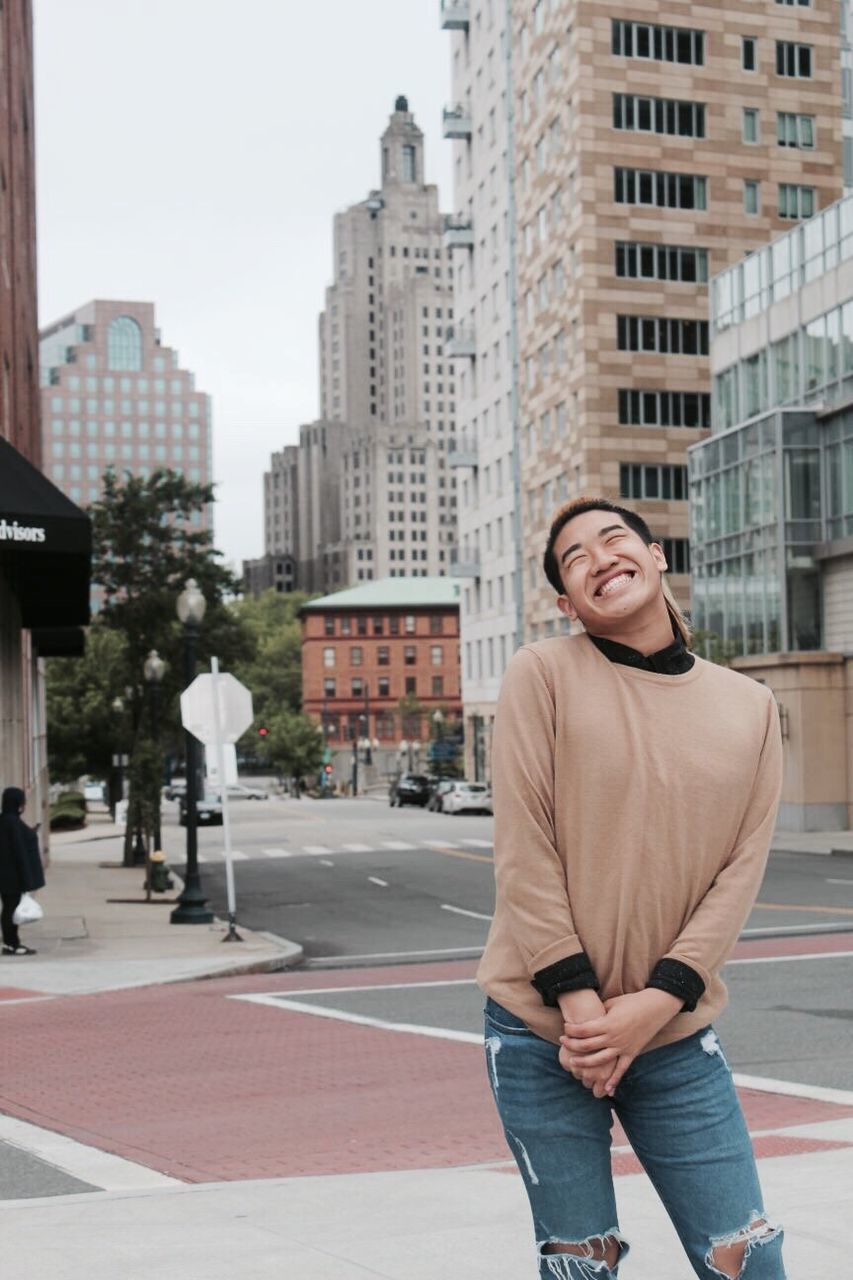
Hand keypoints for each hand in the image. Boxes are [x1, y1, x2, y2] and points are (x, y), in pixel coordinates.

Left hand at [560, 989, 682, 1095]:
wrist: (655, 1008)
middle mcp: (613, 1037)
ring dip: (585, 1063)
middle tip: (563, 1043)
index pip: (583, 1030)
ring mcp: (623, 1047)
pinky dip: (614, 1080)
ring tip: (573, 1063)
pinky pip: (621, 1070)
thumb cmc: (633, 1002)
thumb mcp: (613, 1003)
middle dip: (572, 1045)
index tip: (565, 1028)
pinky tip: (606, 1089)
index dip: (571, 1030)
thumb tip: (586, 1016)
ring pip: (600, 1060)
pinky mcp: (632, 1053)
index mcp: (608, 1023)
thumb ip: (600, 1012)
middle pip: (587, 1045)